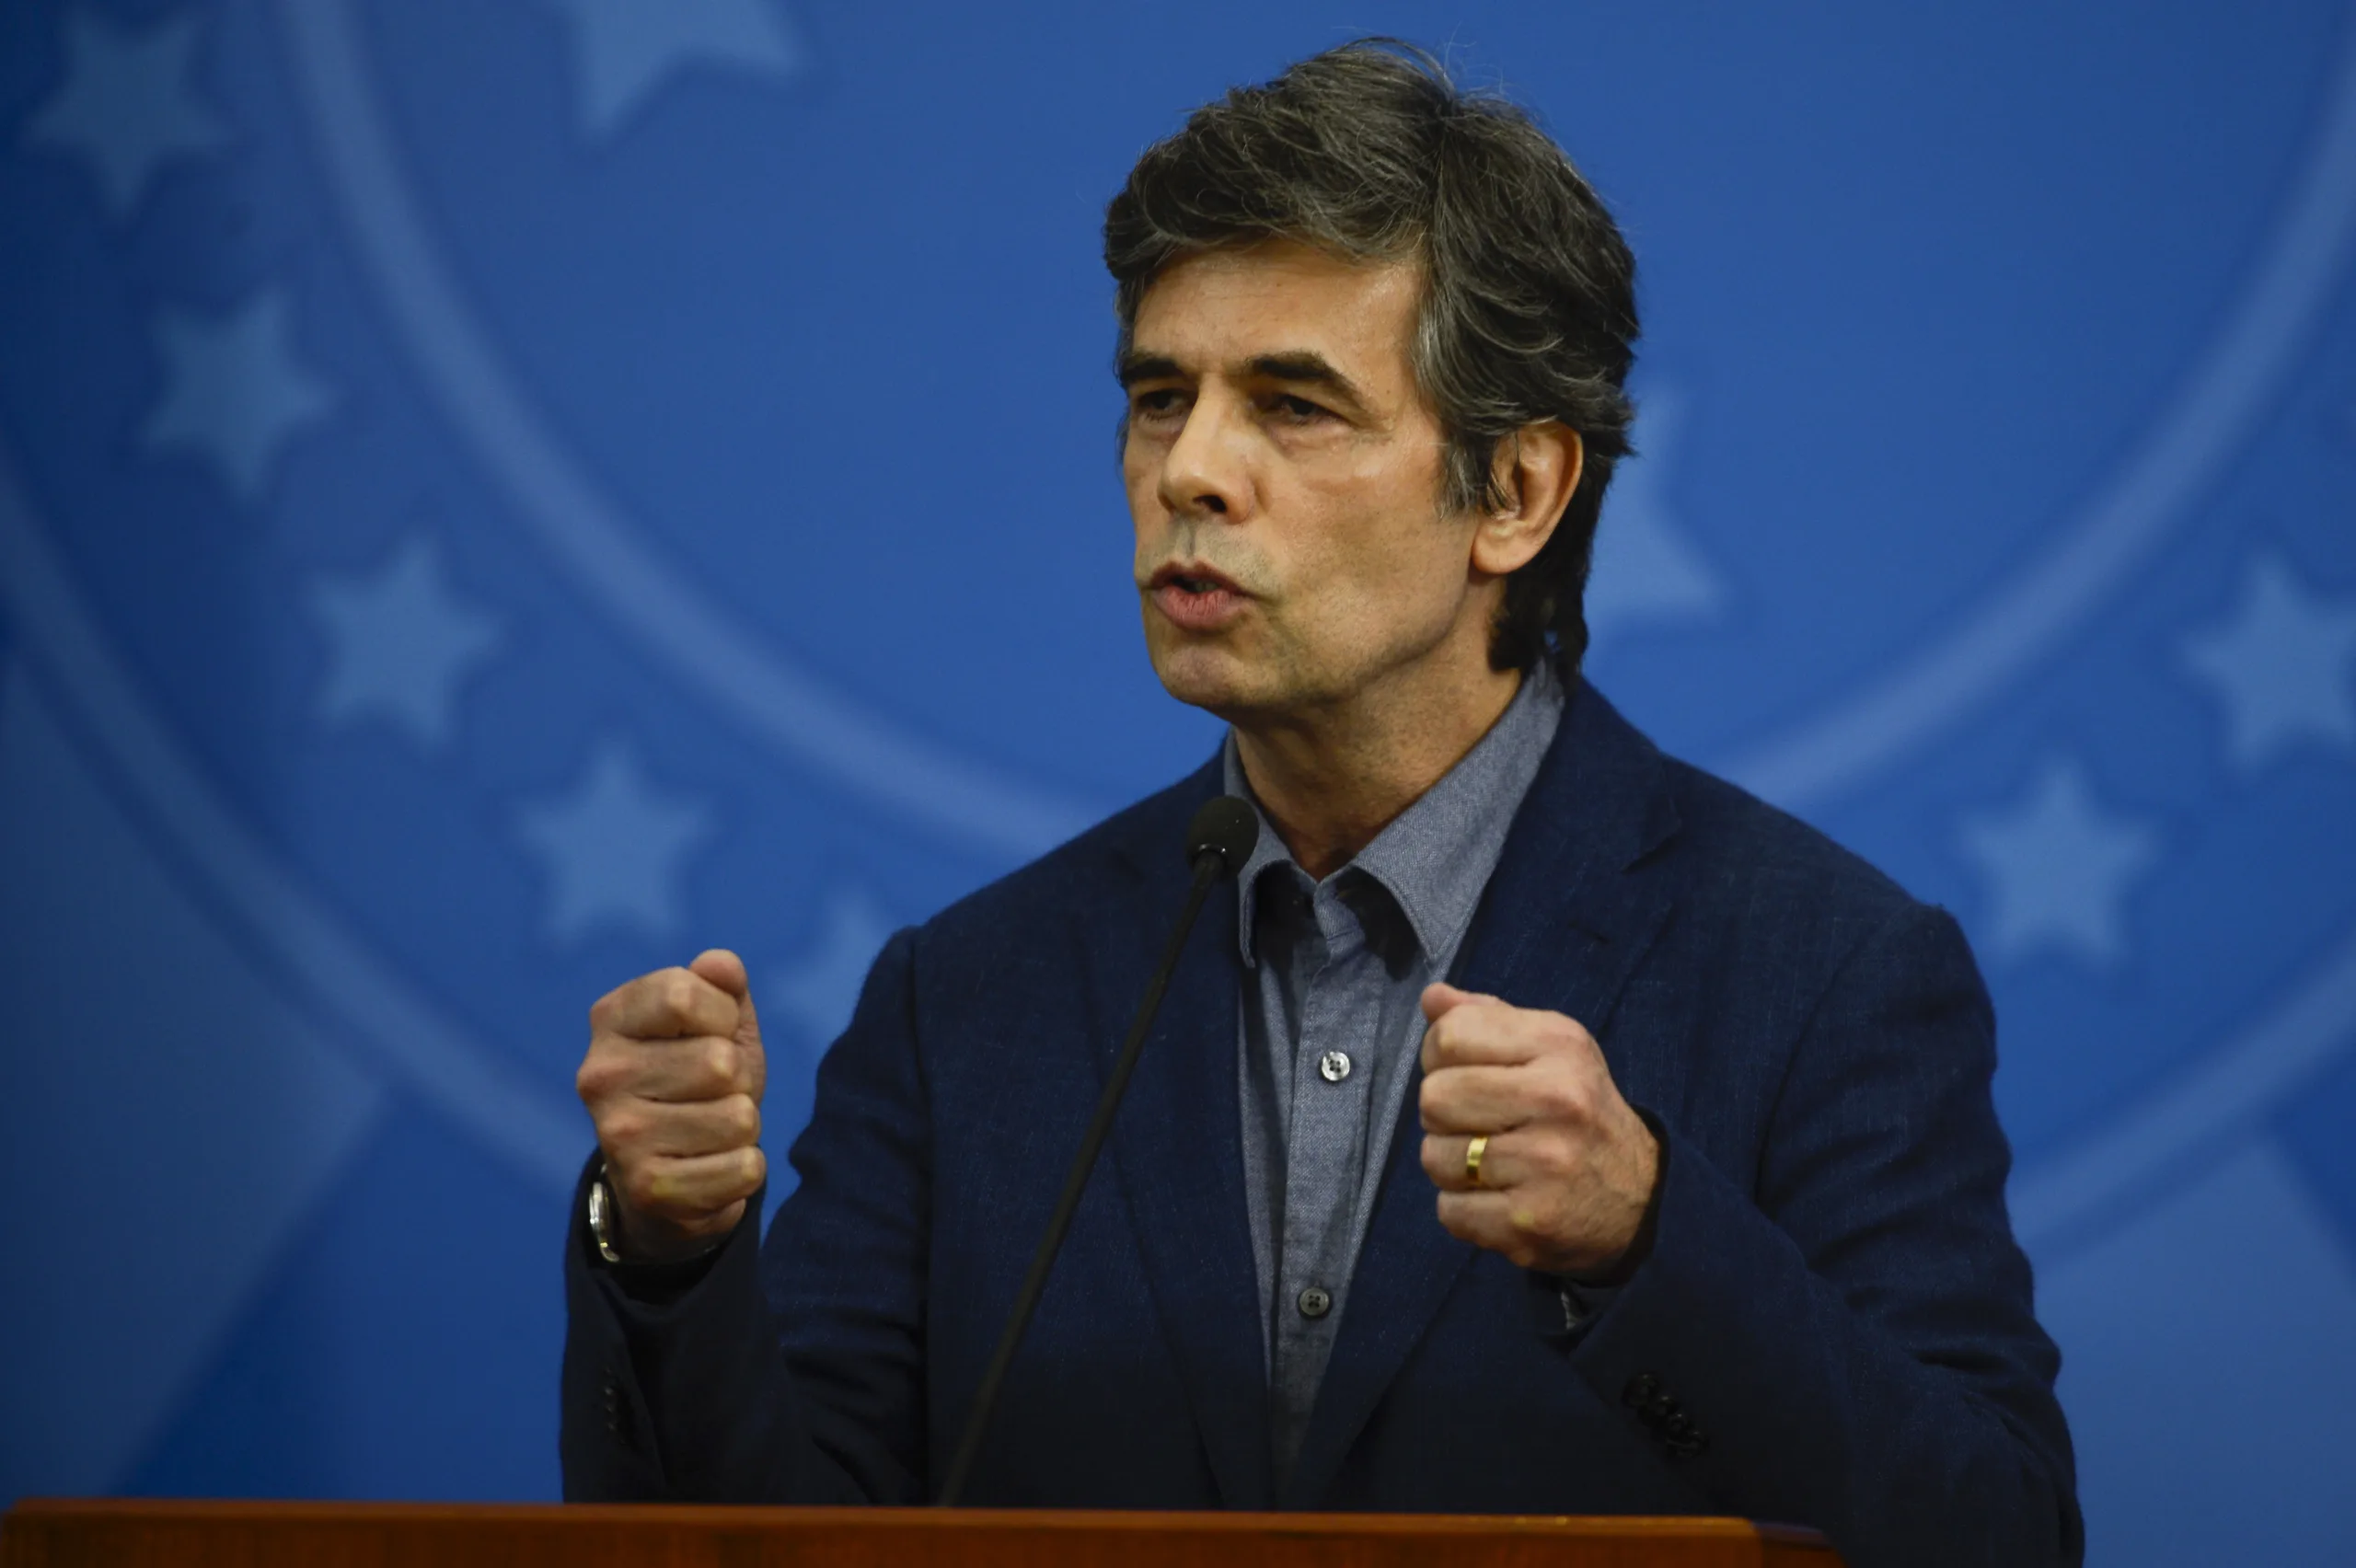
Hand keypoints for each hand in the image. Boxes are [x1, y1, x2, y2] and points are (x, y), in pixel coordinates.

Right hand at [576, 949, 767, 1263]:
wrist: (668, 1170)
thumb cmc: (698, 1078)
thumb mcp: (717, 1022)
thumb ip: (723, 985)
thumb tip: (721, 965)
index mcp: (611, 1018)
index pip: (684, 994)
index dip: (722, 1016)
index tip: (712, 1034)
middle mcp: (600, 1075)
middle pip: (720, 1062)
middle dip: (737, 1080)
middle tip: (710, 1093)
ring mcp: (618, 1135)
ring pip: (739, 1118)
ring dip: (742, 1126)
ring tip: (709, 1128)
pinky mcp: (647, 1189)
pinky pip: (745, 1168)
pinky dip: (744, 1169)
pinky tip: (710, 1166)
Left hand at [1416, 982, 1659, 1276]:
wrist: (1644, 1199)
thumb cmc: (1579, 1113)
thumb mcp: (1551, 1050)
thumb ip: (1488, 1019)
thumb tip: (1432, 997)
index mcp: (1558, 1045)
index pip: (1450, 1035)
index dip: (1440, 1057)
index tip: (1464, 1073)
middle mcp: (1556, 1099)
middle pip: (1434, 1098)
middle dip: (1443, 1114)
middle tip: (1478, 1124)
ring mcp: (1544, 1164)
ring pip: (1435, 1157)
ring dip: (1452, 1165)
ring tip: (1492, 1164)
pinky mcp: (1529, 1222)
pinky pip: (1449, 1210)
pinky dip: (1464, 1209)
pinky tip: (1499, 1198)